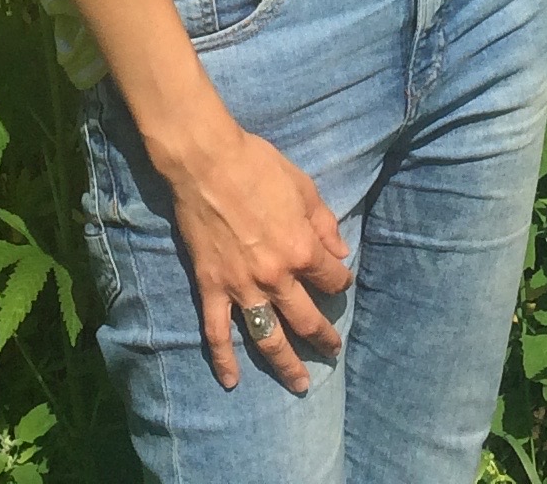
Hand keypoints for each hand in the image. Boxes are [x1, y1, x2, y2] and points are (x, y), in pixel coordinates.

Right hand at [166, 122, 352, 392]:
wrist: (206, 162)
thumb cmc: (258, 166)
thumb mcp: (304, 187)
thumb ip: (324, 224)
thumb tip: (340, 252)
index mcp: (302, 250)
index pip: (332, 280)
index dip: (340, 281)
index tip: (338, 281)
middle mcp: (276, 278)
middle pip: (306, 320)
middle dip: (324, 339)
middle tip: (332, 351)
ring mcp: (242, 287)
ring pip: (268, 338)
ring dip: (285, 364)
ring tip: (299, 384)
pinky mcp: (211, 287)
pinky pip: (216, 332)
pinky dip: (223, 360)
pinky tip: (231, 381)